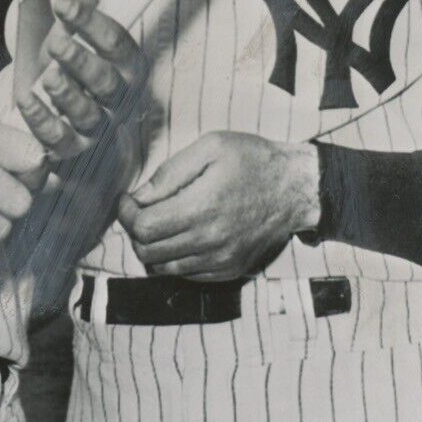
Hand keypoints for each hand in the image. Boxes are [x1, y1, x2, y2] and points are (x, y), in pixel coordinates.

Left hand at [17, 0, 147, 167]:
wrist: (51, 96)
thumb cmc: (69, 55)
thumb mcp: (71, 25)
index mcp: (126, 61)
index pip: (115, 42)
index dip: (91, 21)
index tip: (64, 3)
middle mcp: (118, 95)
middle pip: (106, 82)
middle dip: (82, 62)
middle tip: (57, 43)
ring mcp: (97, 124)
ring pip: (88, 114)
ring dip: (67, 96)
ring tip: (48, 77)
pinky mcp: (72, 145)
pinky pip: (60, 139)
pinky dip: (43, 122)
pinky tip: (27, 101)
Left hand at [117, 133, 319, 281]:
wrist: (295, 189)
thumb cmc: (253, 161)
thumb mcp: (212, 147)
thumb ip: (171, 172)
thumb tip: (140, 196)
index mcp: (202, 207)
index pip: (143, 227)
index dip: (126, 214)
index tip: (128, 199)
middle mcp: (209, 241)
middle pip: (147, 252)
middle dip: (135, 230)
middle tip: (142, 210)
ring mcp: (220, 260)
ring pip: (163, 268)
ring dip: (153, 247)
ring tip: (161, 223)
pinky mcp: (229, 270)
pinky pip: (186, 274)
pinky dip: (174, 259)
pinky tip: (183, 235)